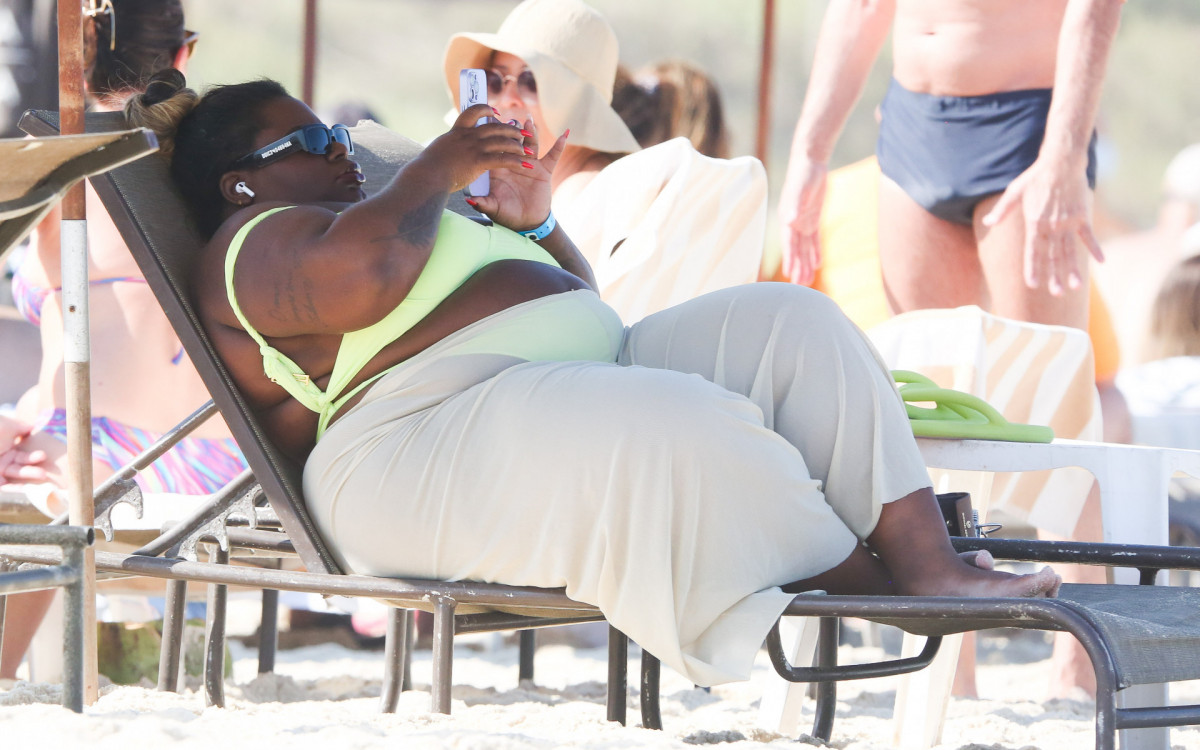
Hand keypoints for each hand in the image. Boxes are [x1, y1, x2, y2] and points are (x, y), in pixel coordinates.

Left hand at [0, 416, 49, 481]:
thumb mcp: (9, 425)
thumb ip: (23, 427)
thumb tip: (34, 426)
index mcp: (7, 448)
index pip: (24, 456)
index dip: (35, 457)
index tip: (44, 455)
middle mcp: (3, 459)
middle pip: (22, 466)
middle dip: (34, 469)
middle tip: (45, 471)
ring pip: (16, 475)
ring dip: (29, 476)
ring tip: (43, 475)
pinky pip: (6, 486)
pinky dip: (15, 488)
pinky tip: (26, 487)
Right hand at [421, 104, 530, 194]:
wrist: (427, 176)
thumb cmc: (428, 168)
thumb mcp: (437, 150)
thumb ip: (446, 146)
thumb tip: (444, 147)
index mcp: (457, 132)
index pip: (472, 112)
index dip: (485, 110)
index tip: (494, 113)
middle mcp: (467, 136)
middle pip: (494, 126)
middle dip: (511, 129)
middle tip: (522, 133)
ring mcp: (473, 147)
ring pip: (501, 141)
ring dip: (517, 145)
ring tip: (528, 151)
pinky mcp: (478, 161)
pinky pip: (502, 159)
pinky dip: (515, 161)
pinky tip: (524, 165)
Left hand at [469, 118, 563, 232]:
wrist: (527, 222)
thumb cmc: (507, 214)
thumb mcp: (493, 209)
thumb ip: (483, 203)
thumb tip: (469, 200)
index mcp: (499, 168)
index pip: (494, 149)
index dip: (493, 138)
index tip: (490, 126)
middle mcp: (513, 162)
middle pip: (512, 142)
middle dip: (511, 131)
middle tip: (509, 122)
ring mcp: (530, 164)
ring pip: (530, 144)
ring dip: (530, 132)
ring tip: (528, 121)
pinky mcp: (544, 170)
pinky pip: (553, 156)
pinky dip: (559, 146)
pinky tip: (564, 134)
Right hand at [778, 157, 827, 285]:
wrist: (810, 161)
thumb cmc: (803, 174)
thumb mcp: (801, 189)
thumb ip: (795, 204)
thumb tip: (790, 221)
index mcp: (787, 218)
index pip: (788, 244)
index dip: (789, 259)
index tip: (790, 274)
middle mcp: (793, 223)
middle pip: (795, 249)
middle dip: (797, 267)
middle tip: (800, 286)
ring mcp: (802, 221)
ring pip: (804, 248)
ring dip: (806, 263)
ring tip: (807, 281)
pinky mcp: (812, 217)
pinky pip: (813, 239)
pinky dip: (815, 251)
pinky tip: (818, 264)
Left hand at [982, 157, 1104, 294]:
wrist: (1061, 163)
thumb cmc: (1035, 178)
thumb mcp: (1014, 192)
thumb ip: (1002, 211)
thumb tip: (987, 223)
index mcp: (1034, 223)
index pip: (1033, 251)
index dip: (1033, 268)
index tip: (1033, 284)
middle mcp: (1052, 226)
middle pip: (1053, 255)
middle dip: (1054, 276)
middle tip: (1056, 293)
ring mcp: (1068, 222)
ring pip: (1071, 250)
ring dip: (1073, 269)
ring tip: (1075, 287)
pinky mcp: (1082, 216)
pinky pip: (1089, 236)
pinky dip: (1095, 248)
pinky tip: (1101, 262)